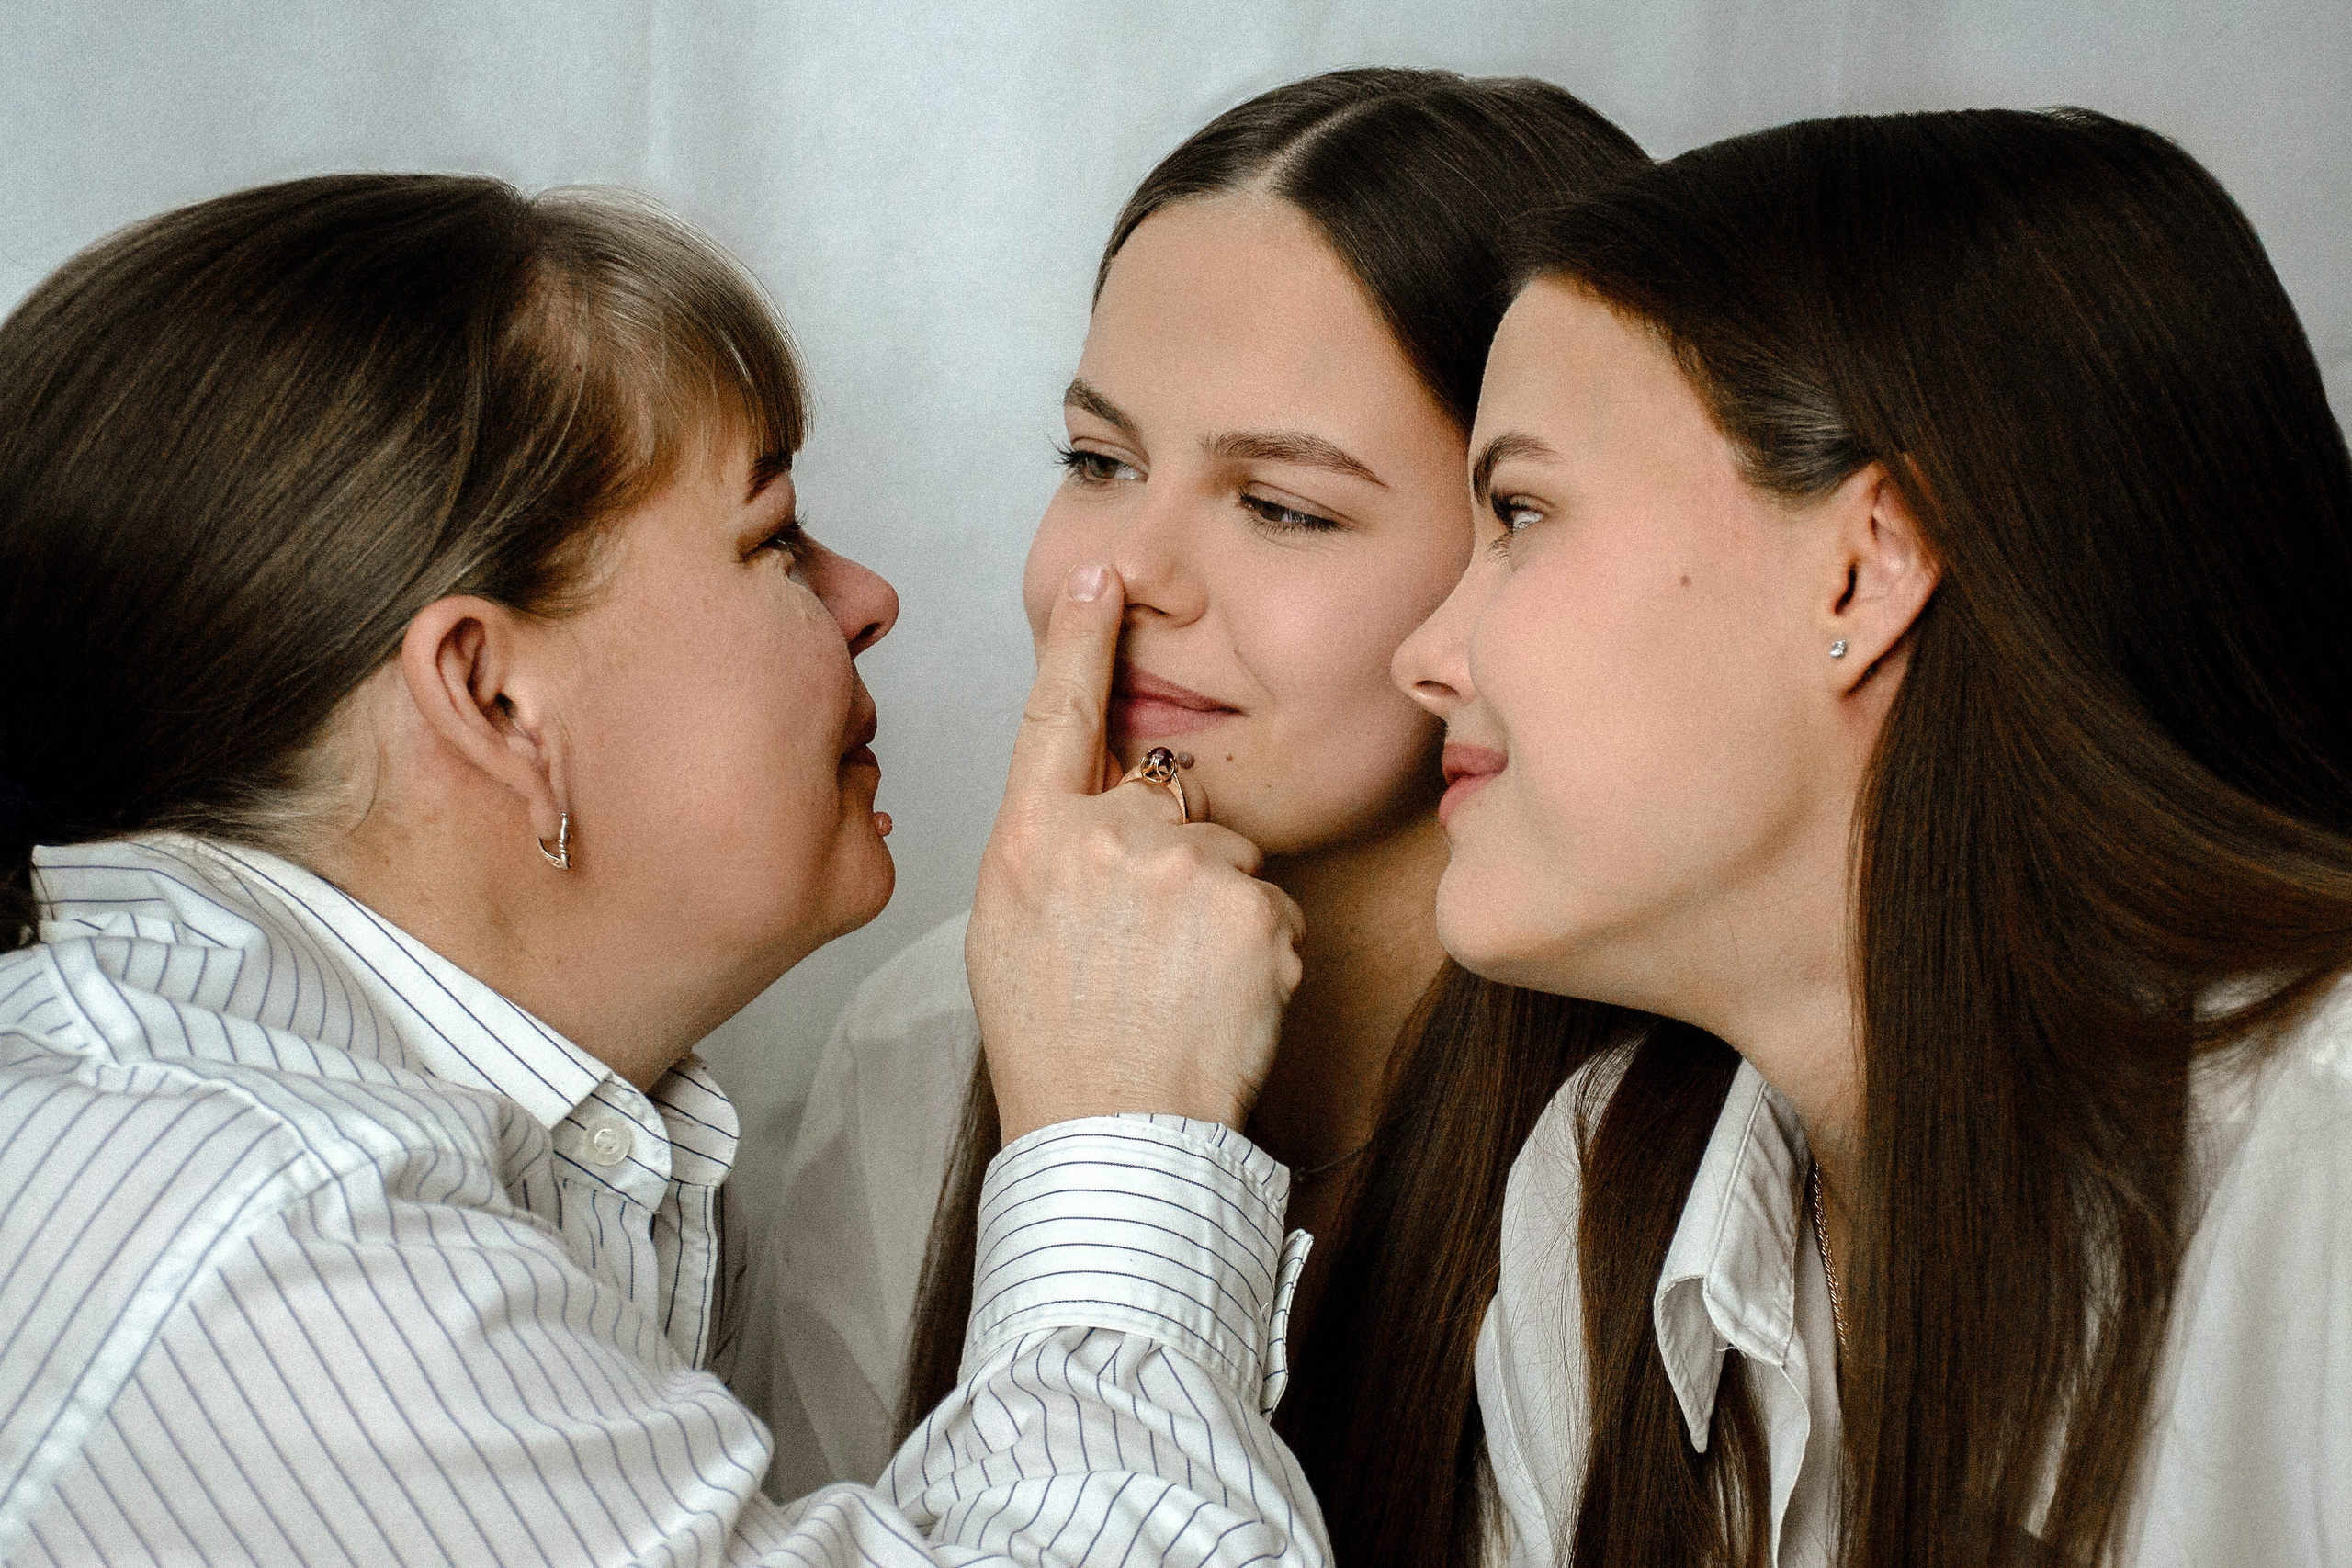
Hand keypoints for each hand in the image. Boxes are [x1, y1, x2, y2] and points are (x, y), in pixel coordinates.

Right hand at [968, 562, 1304, 1140]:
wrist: (1113, 1134)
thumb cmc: (1055, 1045)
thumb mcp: (1011, 932)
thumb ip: (1050, 852)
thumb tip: (1088, 819)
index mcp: (1030, 839)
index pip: (1057, 714)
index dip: (1081, 642)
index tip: (1103, 580)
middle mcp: (1105, 836)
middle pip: (1165, 805)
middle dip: (1171, 863)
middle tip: (1144, 954)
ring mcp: (1183, 868)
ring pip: (1226, 860)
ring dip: (1218, 912)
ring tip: (1177, 988)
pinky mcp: (1253, 907)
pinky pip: (1269, 907)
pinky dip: (1258, 952)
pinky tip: (1218, 1001)